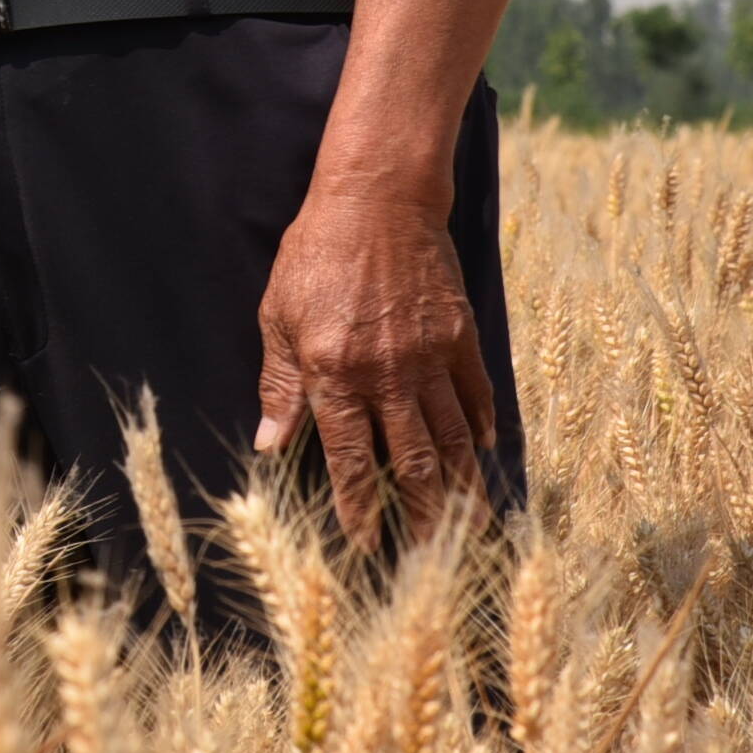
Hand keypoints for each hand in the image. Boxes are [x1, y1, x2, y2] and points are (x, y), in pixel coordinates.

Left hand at [253, 174, 499, 548]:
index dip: (359, 508)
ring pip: (451, 437)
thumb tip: (269, 444)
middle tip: (431, 554)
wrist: (377, 198)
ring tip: (469, 523)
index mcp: (335, 375)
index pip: (350, 460)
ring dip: (460, 485)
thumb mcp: (278, 317)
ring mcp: (429, 356)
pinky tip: (482, 450)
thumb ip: (279, 384)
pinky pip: (475, 392)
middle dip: (422, 514)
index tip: (366, 543)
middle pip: (412, 461)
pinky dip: (480, 425)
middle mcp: (386, 375)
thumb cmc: (316, 255)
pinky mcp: (459, 334)